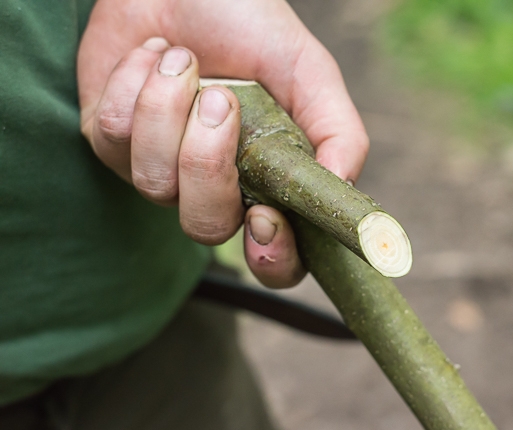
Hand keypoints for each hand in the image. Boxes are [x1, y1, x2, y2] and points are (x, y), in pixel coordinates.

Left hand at [77, 0, 368, 287]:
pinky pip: (113, 136)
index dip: (272, 256)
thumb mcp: (312, 75)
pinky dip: (136, 82)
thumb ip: (340, 134)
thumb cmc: (252, 25)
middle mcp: (212, 187)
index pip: (275, 260)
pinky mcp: (108, 142)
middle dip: (208, 164)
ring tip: (184, 59)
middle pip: (205, 227)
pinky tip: (153, 54)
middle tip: (222, 100)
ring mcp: (158, 170)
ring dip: (170, 108)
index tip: (266, 217)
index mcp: (267, 183)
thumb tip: (343, 188)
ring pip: (154, 181)